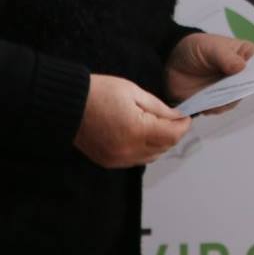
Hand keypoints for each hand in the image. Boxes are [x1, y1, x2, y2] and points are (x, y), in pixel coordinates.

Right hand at [74, 73, 190, 167]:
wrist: (67, 104)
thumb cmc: (98, 93)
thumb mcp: (133, 92)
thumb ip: (159, 108)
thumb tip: (177, 116)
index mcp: (137, 130)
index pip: (172, 135)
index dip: (183, 126)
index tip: (186, 116)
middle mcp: (128, 150)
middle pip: (164, 147)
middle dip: (173, 134)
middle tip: (174, 119)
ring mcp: (117, 159)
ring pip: (152, 157)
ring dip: (160, 144)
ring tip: (159, 126)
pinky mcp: (108, 162)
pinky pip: (136, 161)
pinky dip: (145, 150)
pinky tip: (143, 136)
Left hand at [165, 32, 253, 113]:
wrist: (170, 62)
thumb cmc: (195, 48)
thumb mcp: (210, 47)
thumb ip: (225, 57)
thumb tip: (242, 67)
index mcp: (246, 55)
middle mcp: (242, 75)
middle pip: (251, 85)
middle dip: (242, 88)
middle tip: (230, 89)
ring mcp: (229, 89)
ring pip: (236, 99)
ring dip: (225, 100)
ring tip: (211, 96)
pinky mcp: (216, 101)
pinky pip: (220, 108)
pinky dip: (213, 107)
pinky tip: (204, 103)